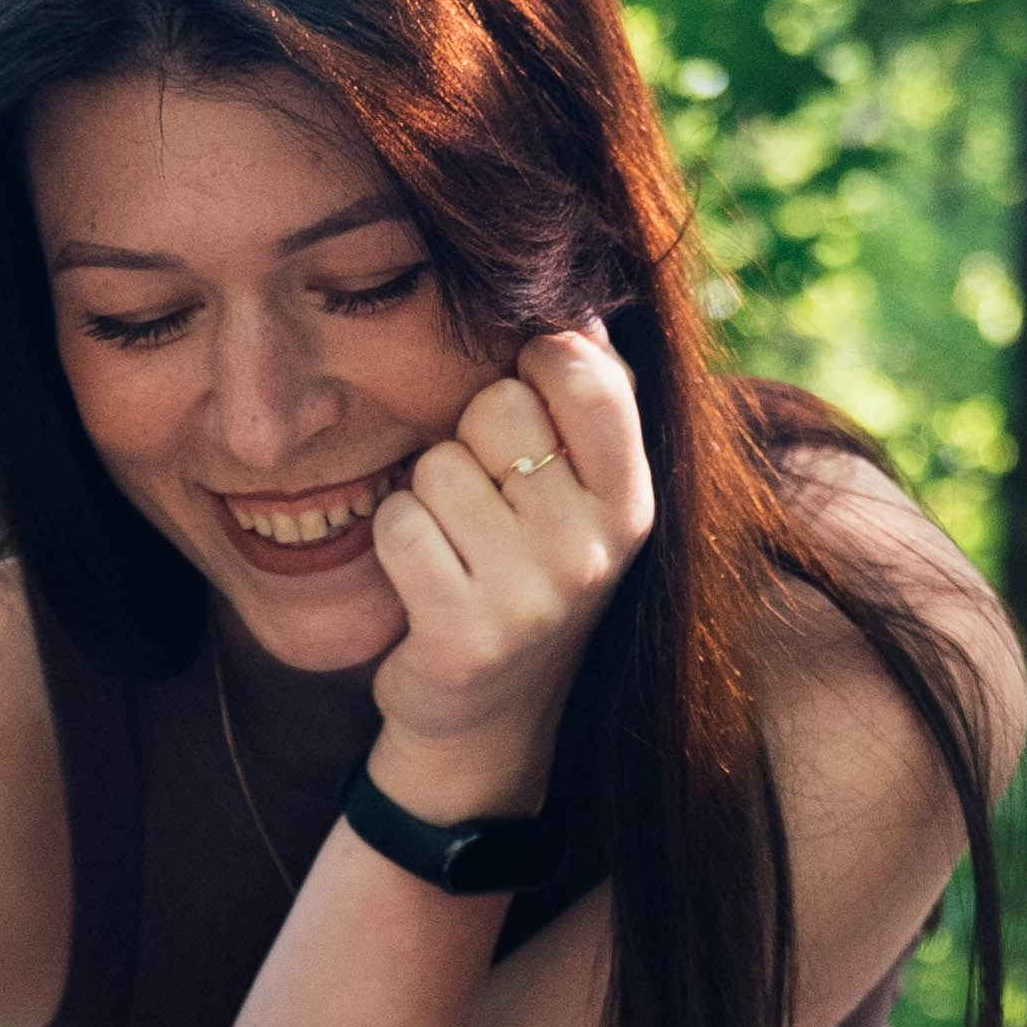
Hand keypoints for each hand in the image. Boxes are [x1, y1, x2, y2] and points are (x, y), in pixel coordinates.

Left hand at [367, 329, 654, 828]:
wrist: (488, 722)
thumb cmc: (526, 579)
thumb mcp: (583, 498)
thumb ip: (589, 403)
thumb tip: (577, 304)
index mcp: (633, 501)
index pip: (581, 368)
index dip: (532, 366)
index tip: (524, 412)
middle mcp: (595, 549)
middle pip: (495, 407)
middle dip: (468, 440)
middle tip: (484, 503)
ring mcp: (532, 598)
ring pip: (436, 465)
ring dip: (426, 497)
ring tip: (456, 549)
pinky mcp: (464, 637)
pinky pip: (398, 526)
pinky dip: (394, 543)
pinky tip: (424, 581)